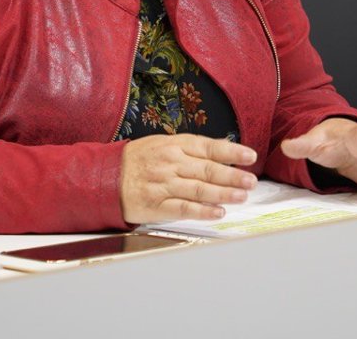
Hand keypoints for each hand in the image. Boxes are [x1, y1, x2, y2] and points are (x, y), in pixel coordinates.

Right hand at [120, 134, 257, 223]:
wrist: (105, 177)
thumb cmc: (138, 160)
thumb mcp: (163, 143)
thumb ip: (191, 148)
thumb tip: (222, 148)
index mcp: (174, 145)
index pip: (209, 147)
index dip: (232, 151)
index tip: (251, 156)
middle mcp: (171, 163)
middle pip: (208, 169)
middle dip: (233, 175)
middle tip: (251, 181)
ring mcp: (164, 184)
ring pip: (199, 189)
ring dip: (224, 193)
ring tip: (242, 196)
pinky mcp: (157, 204)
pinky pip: (184, 208)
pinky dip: (203, 211)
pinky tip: (218, 212)